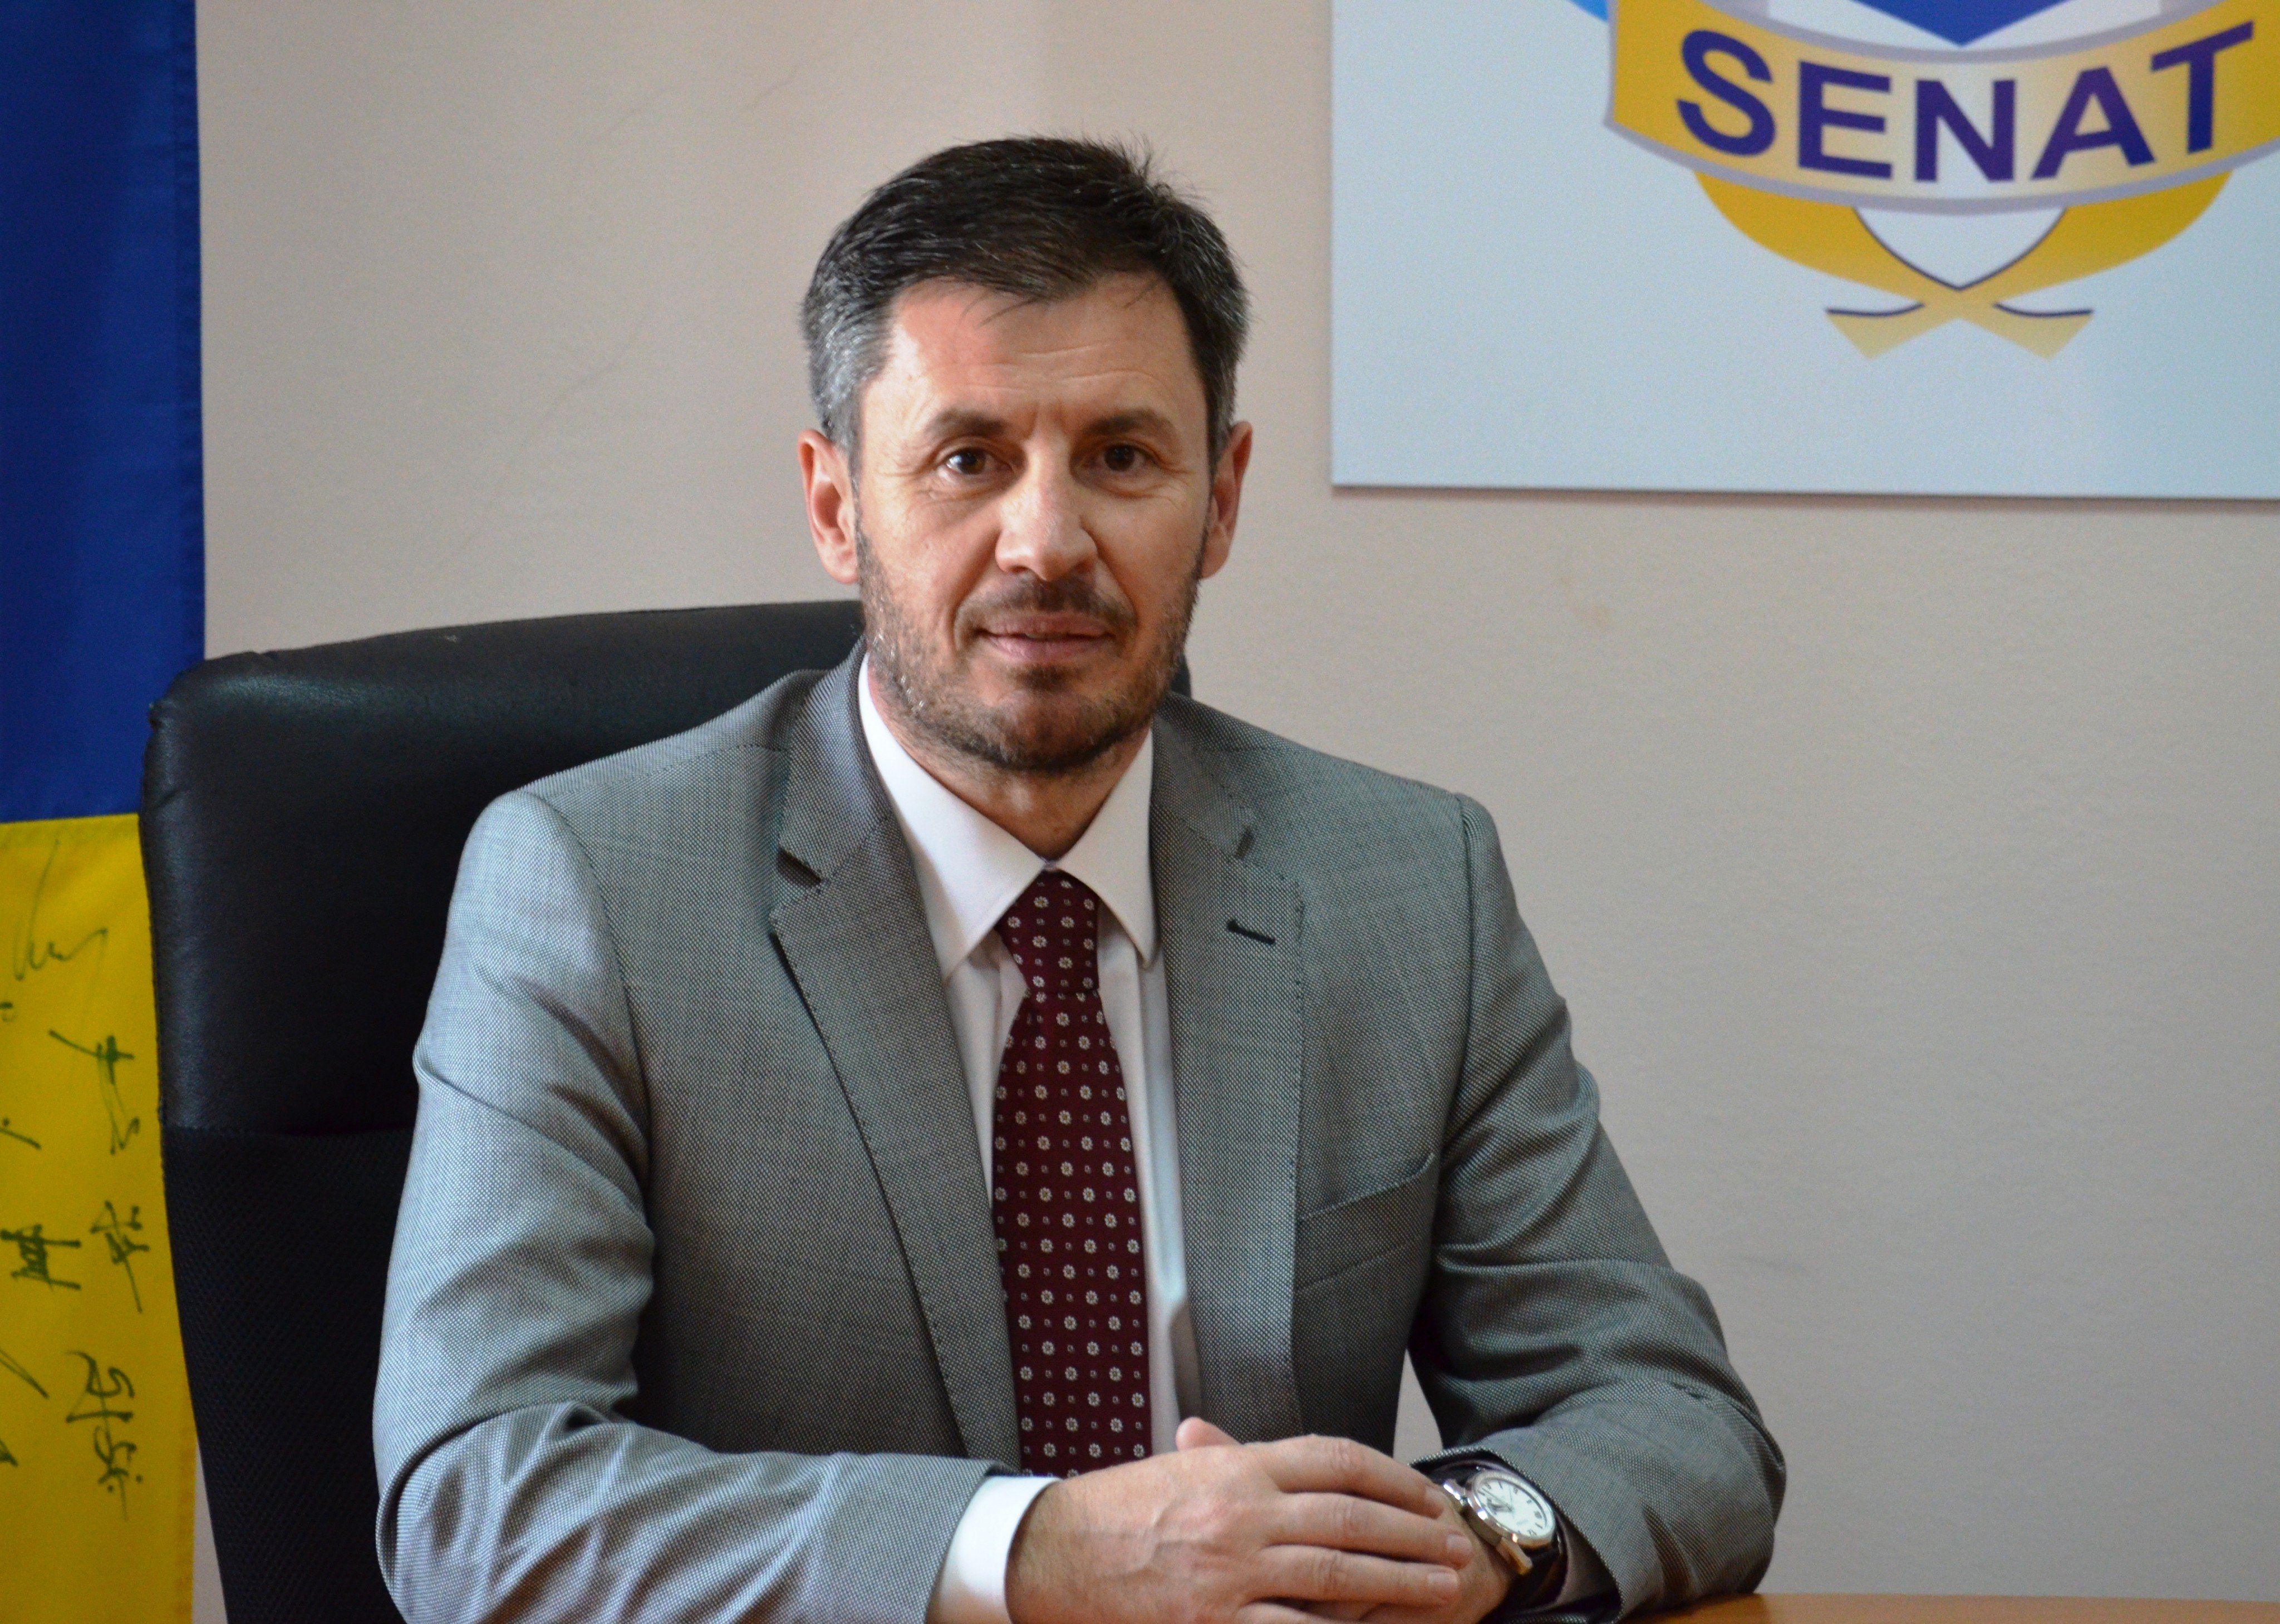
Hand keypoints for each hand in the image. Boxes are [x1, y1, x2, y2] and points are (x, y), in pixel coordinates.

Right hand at [1003, 1417, 1474, 1623]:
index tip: (1426, 1494)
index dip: (1391, 1475)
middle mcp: (1241, 1512)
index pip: (1336, 1457)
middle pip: (1351, 1515)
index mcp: (1237, 1466)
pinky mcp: (1215, 1622)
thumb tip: (1296, 1462)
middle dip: (1412, 1531)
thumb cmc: (1116, 1512)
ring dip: (1400, 1580)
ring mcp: (1231, 1570)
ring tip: (1442, 1586)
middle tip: (1455, 1544)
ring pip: (1338, 1572)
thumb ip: (1240, 1462)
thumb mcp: (1183, 1470)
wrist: (1054, 1552)